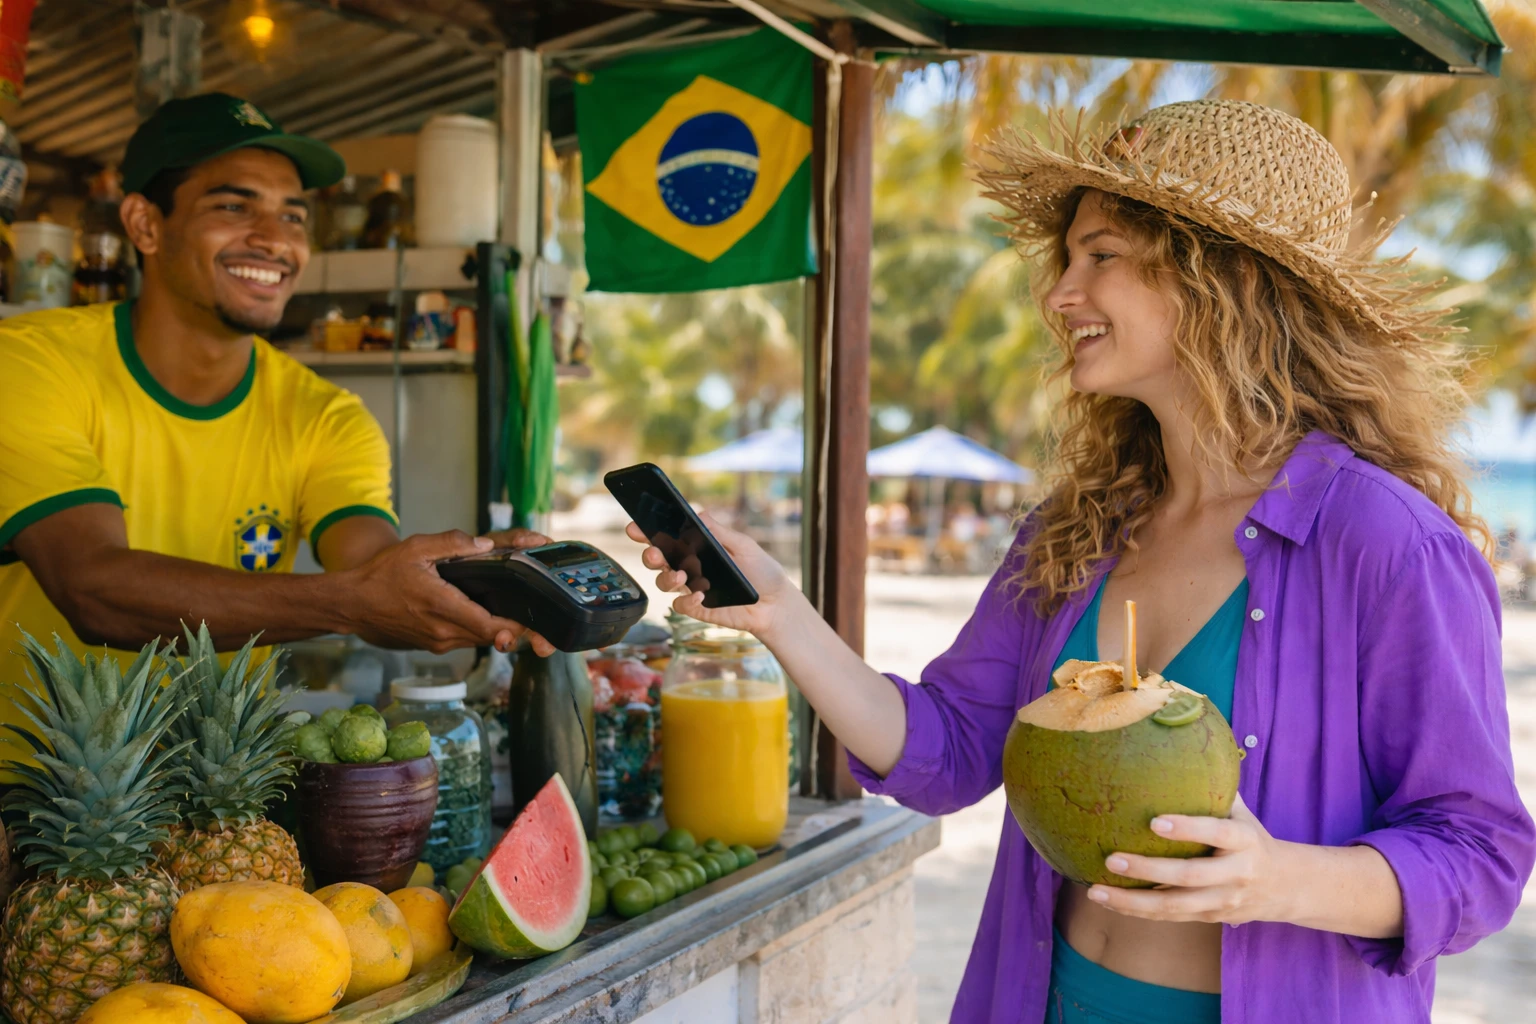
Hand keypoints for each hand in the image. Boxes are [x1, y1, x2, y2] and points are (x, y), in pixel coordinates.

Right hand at [340, 530, 553, 655]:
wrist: (351, 604)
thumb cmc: (380, 576)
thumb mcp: (416, 549)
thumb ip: (453, 544)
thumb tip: (485, 545)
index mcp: (443, 608)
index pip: (491, 627)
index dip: (517, 626)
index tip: (535, 620)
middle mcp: (443, 632)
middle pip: (492, 637)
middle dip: (514, 627)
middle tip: (535, 615)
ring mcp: (438, 642)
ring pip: (479, 640)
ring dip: (497, 629)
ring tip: (515, 611)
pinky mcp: (432, 645)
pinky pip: (465, 639)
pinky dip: (479, 629)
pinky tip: (485, 612)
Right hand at [624, 511, 797, 639]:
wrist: (775, 604)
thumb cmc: (761, 572)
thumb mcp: (744, 546)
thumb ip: (720, 533)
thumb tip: (699, 514)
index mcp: (696, 547)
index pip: (667, 537)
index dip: (647, 532)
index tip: (635, 527)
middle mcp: (689, 566)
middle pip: (657, 560)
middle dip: (650, 555)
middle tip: (655, 553)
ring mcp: (691, 588)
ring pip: (663, 582)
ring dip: (667, 578)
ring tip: (682, 576)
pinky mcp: (698, 608)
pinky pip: (680, 605)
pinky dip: (686, 600)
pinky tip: (700, 595)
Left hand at [1085, 795, 1294, 925]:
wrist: (1286, 887)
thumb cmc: (1250, 838)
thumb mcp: (1241, 814)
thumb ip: (1212, 789)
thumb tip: (1176, 746)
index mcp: (1245, 841)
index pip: (1217, 834)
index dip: (1188, 829)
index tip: (1154, 821)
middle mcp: (1236, 874)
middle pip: (1189, 876)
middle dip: (1148, 870)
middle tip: (1111, 859)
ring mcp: (1223, 901)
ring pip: (1175, 906)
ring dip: (1133, 901)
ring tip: (1096, 890)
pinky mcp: (1210, 918)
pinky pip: (1170, 917)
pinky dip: (1138, 911)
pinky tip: (1109, 901)